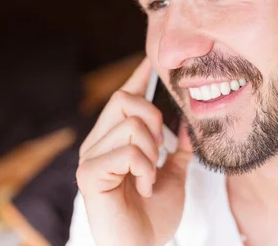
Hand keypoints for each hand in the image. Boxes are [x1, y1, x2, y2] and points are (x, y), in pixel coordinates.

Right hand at [76, 58, 192, 245]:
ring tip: (150, 177)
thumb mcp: (172, 176)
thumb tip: (188, 123)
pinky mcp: (89, 174)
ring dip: (152, 152)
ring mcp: (90, 158)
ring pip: (130, 125)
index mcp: (113, 140)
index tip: (151, 61)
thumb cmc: (152, 217)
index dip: (137, 77)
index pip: (123, 98)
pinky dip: (145, 168)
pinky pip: (126, 152)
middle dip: (152, 119)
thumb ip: (178, 150)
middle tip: (160, 150)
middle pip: (123, 99)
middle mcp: (96, 143)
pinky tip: (144, 186)